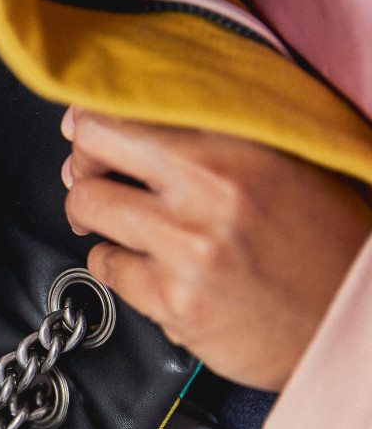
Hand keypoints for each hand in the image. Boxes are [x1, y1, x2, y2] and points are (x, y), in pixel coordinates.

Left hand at [61, 107, 371, 390]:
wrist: (350, 323)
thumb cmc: (322, 244)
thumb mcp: (283, 164)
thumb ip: (216, 136)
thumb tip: (135, 120)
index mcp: (240, 145)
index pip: (132, 106)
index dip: (95, 118)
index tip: (87, 131)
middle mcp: (213, 189)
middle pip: (92, 147)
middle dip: (83, 162)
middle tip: (92, 176)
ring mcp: (190, 248)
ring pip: (87, 207)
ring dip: (95, 217)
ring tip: (124, 227)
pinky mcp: (176, 302)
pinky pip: (107, 268)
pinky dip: (117, 266)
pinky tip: (149, 268)